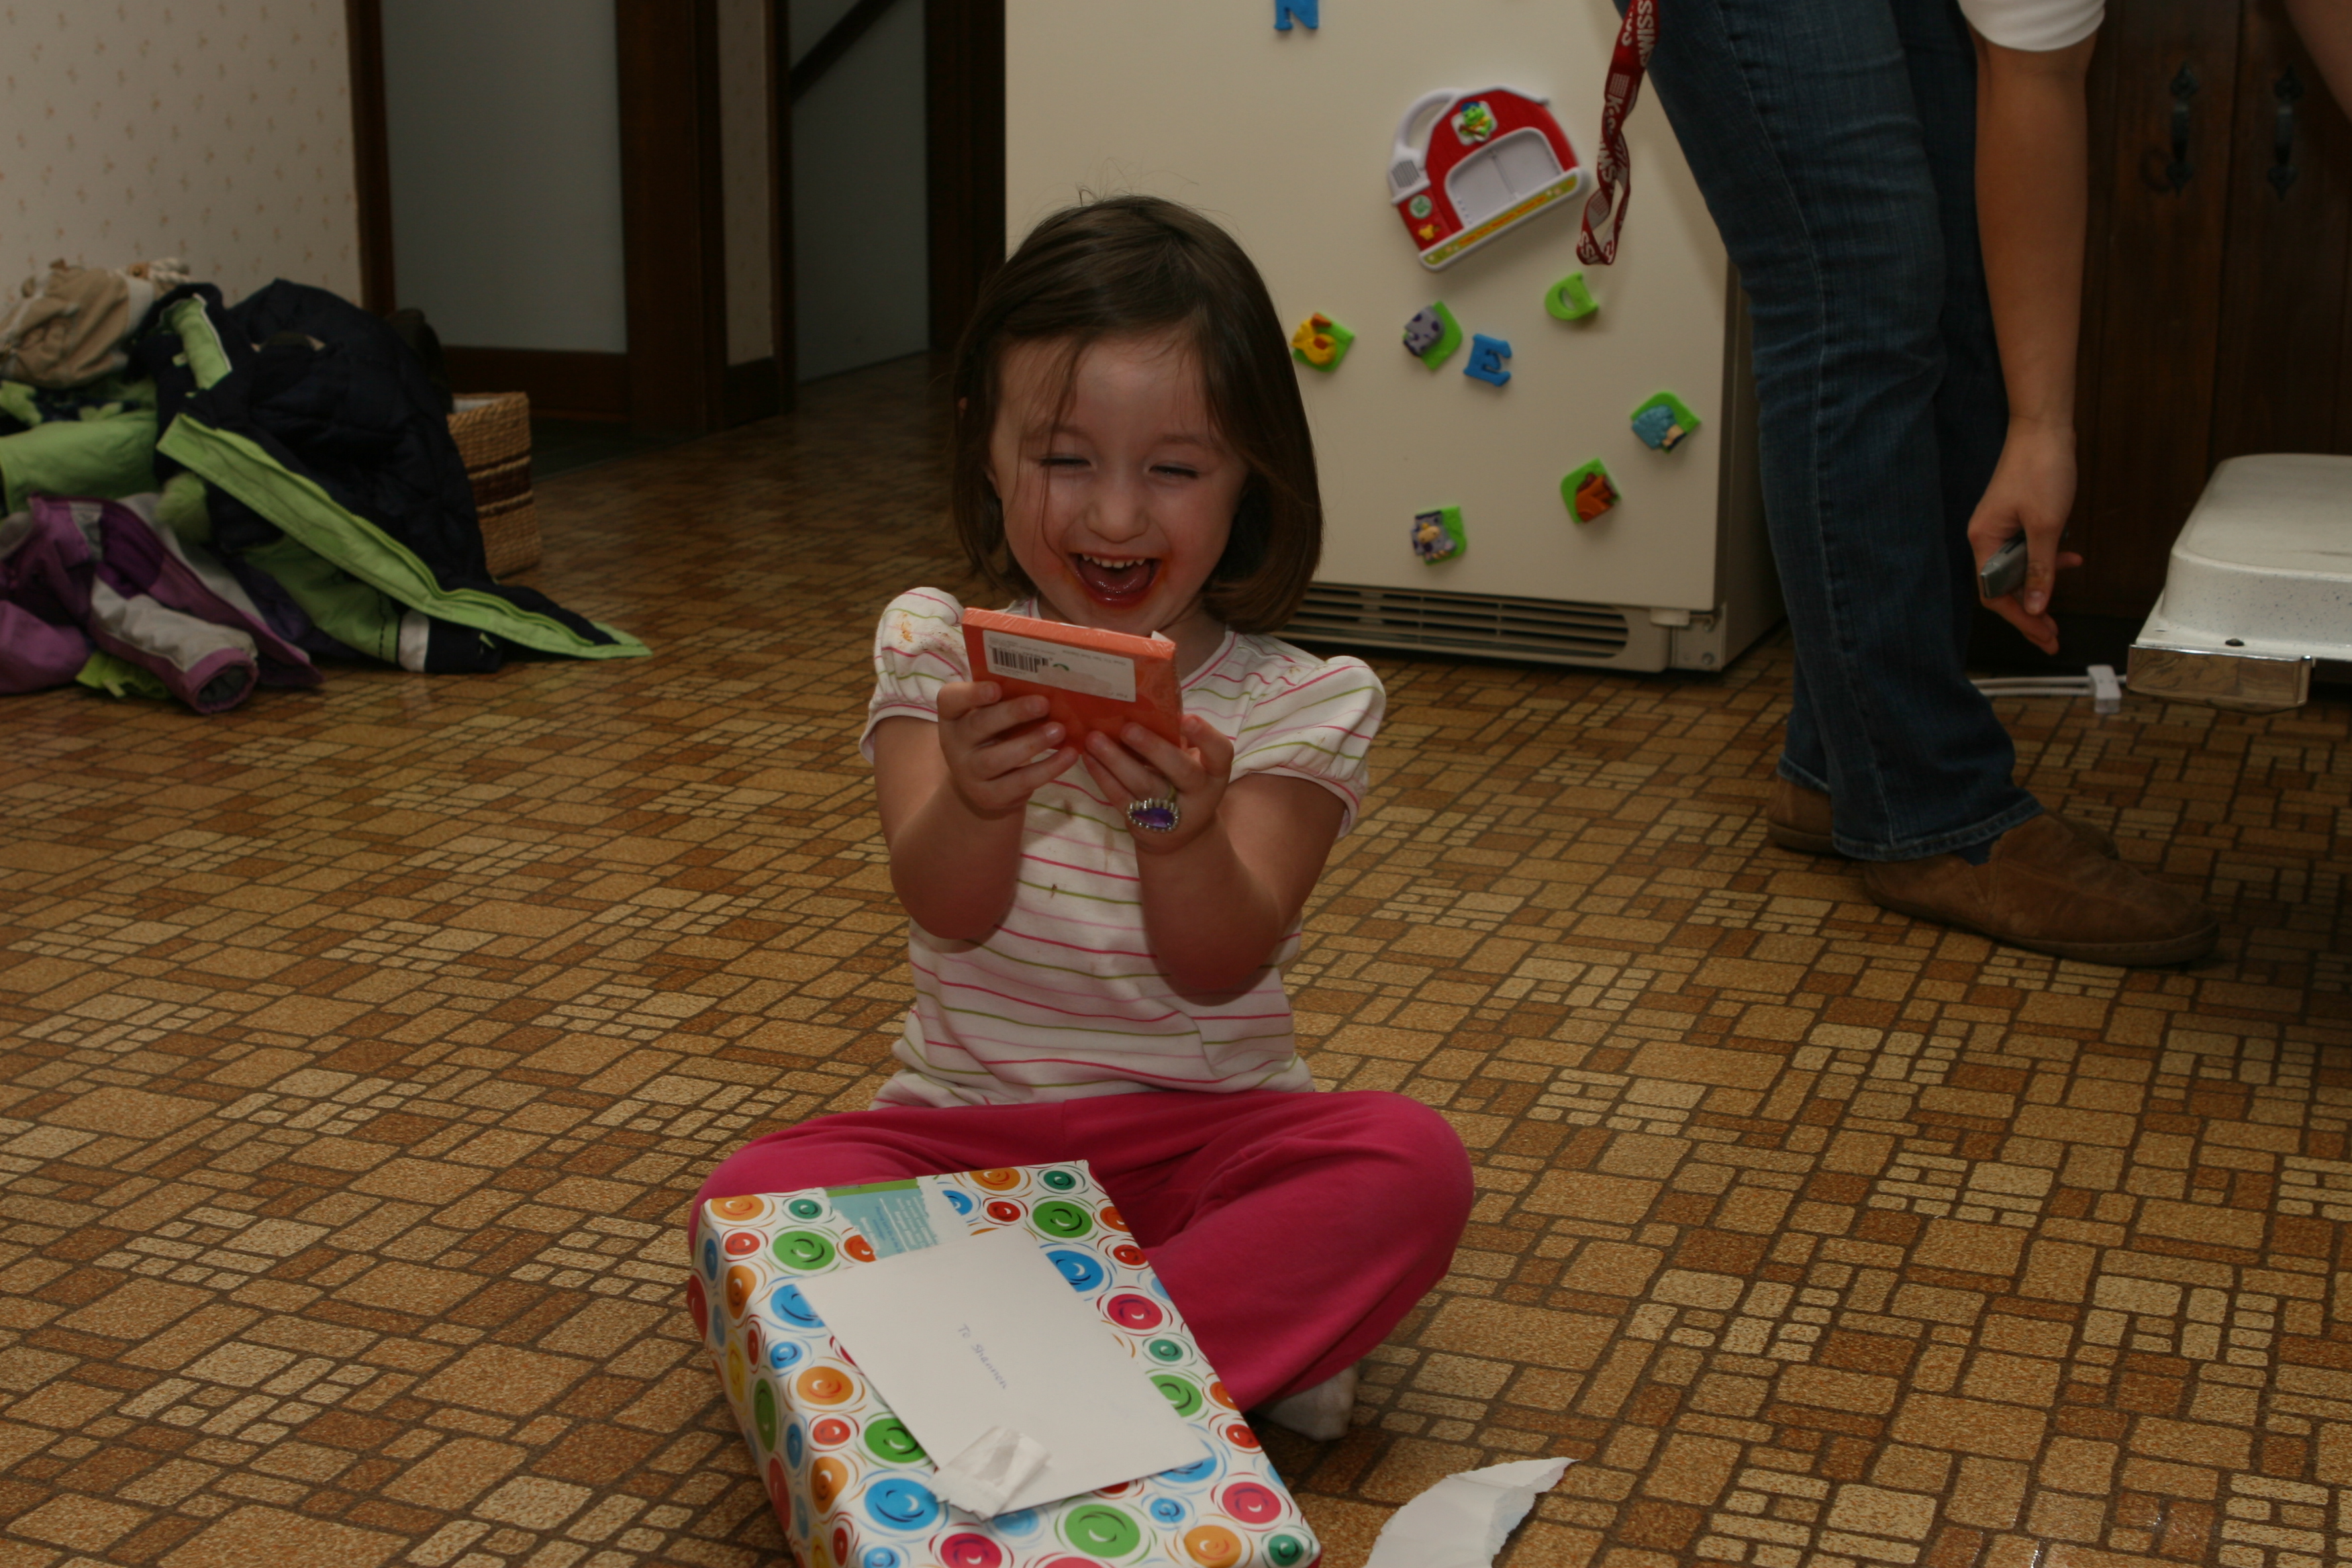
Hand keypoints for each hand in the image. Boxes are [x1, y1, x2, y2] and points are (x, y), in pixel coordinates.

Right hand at [935, 681, 1078, 816]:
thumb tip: (1049, 683)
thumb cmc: (995, 736)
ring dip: (1032, 742)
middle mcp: (954, 744)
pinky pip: (1020, 782)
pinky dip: (1047, 768)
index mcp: (953, 716)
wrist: (986, 784)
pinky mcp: (989, 796)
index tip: (996, 688)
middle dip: (1012, 713)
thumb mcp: (992, 717)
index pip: (951, 700)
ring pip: (997, 758)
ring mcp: (969, 773)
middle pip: (978, 726)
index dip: (972, 694)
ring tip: (1059, 730)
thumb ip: (1007, 699)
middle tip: (1043, 703)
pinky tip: (1069, 755)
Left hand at [1079, 714, 1233, 853]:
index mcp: (1215, 772)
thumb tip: (1143, 704)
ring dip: (1117, 761)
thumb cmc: (1184, 781)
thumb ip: (1178, 739)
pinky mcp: (1143, 823)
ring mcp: (1170, 813)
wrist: (1180, 834)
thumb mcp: (1194, 762)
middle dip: (1154, 748)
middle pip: (1181, 771)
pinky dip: (1103, 776)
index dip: (1205, 736)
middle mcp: (1199, 793)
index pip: (1220, 752)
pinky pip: (1121, 798)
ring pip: (1144, 785)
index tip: (1186, 718)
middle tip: (1128, 728)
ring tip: (1094, 739)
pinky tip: (1089, 757)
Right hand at [1966, 418, 2084, 655]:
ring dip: (2040, 587)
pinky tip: (2068, 562)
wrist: (2044, 428)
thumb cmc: (2040, 468)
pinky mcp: (2015, 519)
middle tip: (2052, 634)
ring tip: (2060, 605)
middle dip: (2030, 611)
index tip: (2043, 635)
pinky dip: (2046, 561)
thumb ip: (2040, 568)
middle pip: (2004, 587)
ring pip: (2017, 570)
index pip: (1995, 593)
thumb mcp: (2046, 525)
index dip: (2021, 618)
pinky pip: (2026, 551)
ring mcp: (2000, 528)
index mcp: (1984, 540)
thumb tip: (2036, 606)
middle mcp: (1986, 537)